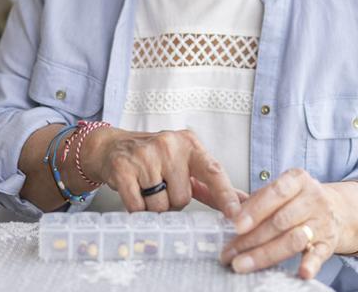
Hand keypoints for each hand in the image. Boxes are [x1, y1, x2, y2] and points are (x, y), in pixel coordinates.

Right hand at [81, 127, 241, 217]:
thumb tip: (245, 201)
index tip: (236, 214)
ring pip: (160, 205)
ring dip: (154, 205)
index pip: (213, 171)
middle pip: (182, 198)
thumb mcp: (185, 163)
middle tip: (161, 185)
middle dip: (172, 201)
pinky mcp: (123, 168)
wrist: (112, 146)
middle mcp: (169, 145)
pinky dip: (136, 208)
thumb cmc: (155, 158)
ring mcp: (145, 155)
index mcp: (190, 144)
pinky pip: (138, 207)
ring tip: (146, 186)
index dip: (226, 195)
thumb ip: (213, 185)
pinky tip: (134, 190)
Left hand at [220, 168, 357, 278]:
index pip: (276, 193)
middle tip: (229, 253)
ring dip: (265, 254)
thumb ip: (253, 200)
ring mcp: (322, 221)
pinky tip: (301, 273)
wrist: (336, 209)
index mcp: (297, 179)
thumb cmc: (296, 200)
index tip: (235, 225)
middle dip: (251, 239)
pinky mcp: (329, 243)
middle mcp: (312, 198)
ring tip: (243, 264)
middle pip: (280, 220)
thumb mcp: (279, 191)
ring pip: (293, 239)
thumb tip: (221, 208)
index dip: (255, 210)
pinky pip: (319, 254)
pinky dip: (310, 264)